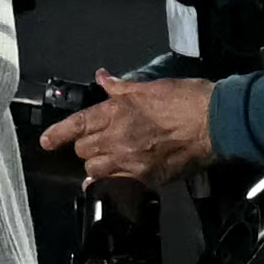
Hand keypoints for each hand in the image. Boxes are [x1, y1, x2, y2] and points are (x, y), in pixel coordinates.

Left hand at [41, 69, 216, 186]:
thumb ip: (121, 88)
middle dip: (85, 146)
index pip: (77, 125)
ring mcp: (131, 161)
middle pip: (83, 150)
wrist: (217, 122)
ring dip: (97, 165)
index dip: (57, 134)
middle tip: (95, 142)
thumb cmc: (187, 98)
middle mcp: (118, 138)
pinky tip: (115, 181)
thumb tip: (102, 78)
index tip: (46, 141)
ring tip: (107, 159)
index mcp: (117, 112)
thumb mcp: (151, 87)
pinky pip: (118, 185)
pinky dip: (113, 183)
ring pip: (95, 170)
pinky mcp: (147, 177)